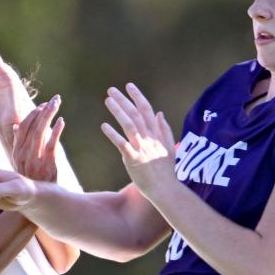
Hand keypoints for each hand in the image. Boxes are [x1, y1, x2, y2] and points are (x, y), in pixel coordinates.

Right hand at [10, 96, 64, 182]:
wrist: (37, 200)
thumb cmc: (31, 180)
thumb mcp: (21, 163)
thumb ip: (18, 144)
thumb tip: (16, 126)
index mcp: (17, 152)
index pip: (23, 127)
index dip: (33, 114)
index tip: (42, 106)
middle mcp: (24, 154)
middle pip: (33, 126)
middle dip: (44, 110)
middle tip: (55, 99)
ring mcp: (35, 160)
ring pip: (41, 132)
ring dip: (50, 116)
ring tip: (58, 105)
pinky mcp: (47, 165)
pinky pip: (52, 144)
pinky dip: (56, 131)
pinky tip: (62, 122)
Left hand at [101, 83, 176, 198]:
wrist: (165, 188)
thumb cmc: (166, 170)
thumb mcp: (170, 147)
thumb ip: (165, 129)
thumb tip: (160, 113)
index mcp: (157, 134)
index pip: (147, 110)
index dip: (138, 96)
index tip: (129, 86)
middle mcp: (149, 138)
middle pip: (135, 114)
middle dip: (123, 100)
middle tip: (111, 90)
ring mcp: (141, 148)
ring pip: (129, 125)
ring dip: (118, 111)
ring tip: (107, 101)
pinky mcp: (133, 159)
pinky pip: (122, 144)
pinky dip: (113, 134)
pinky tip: (104, 126)